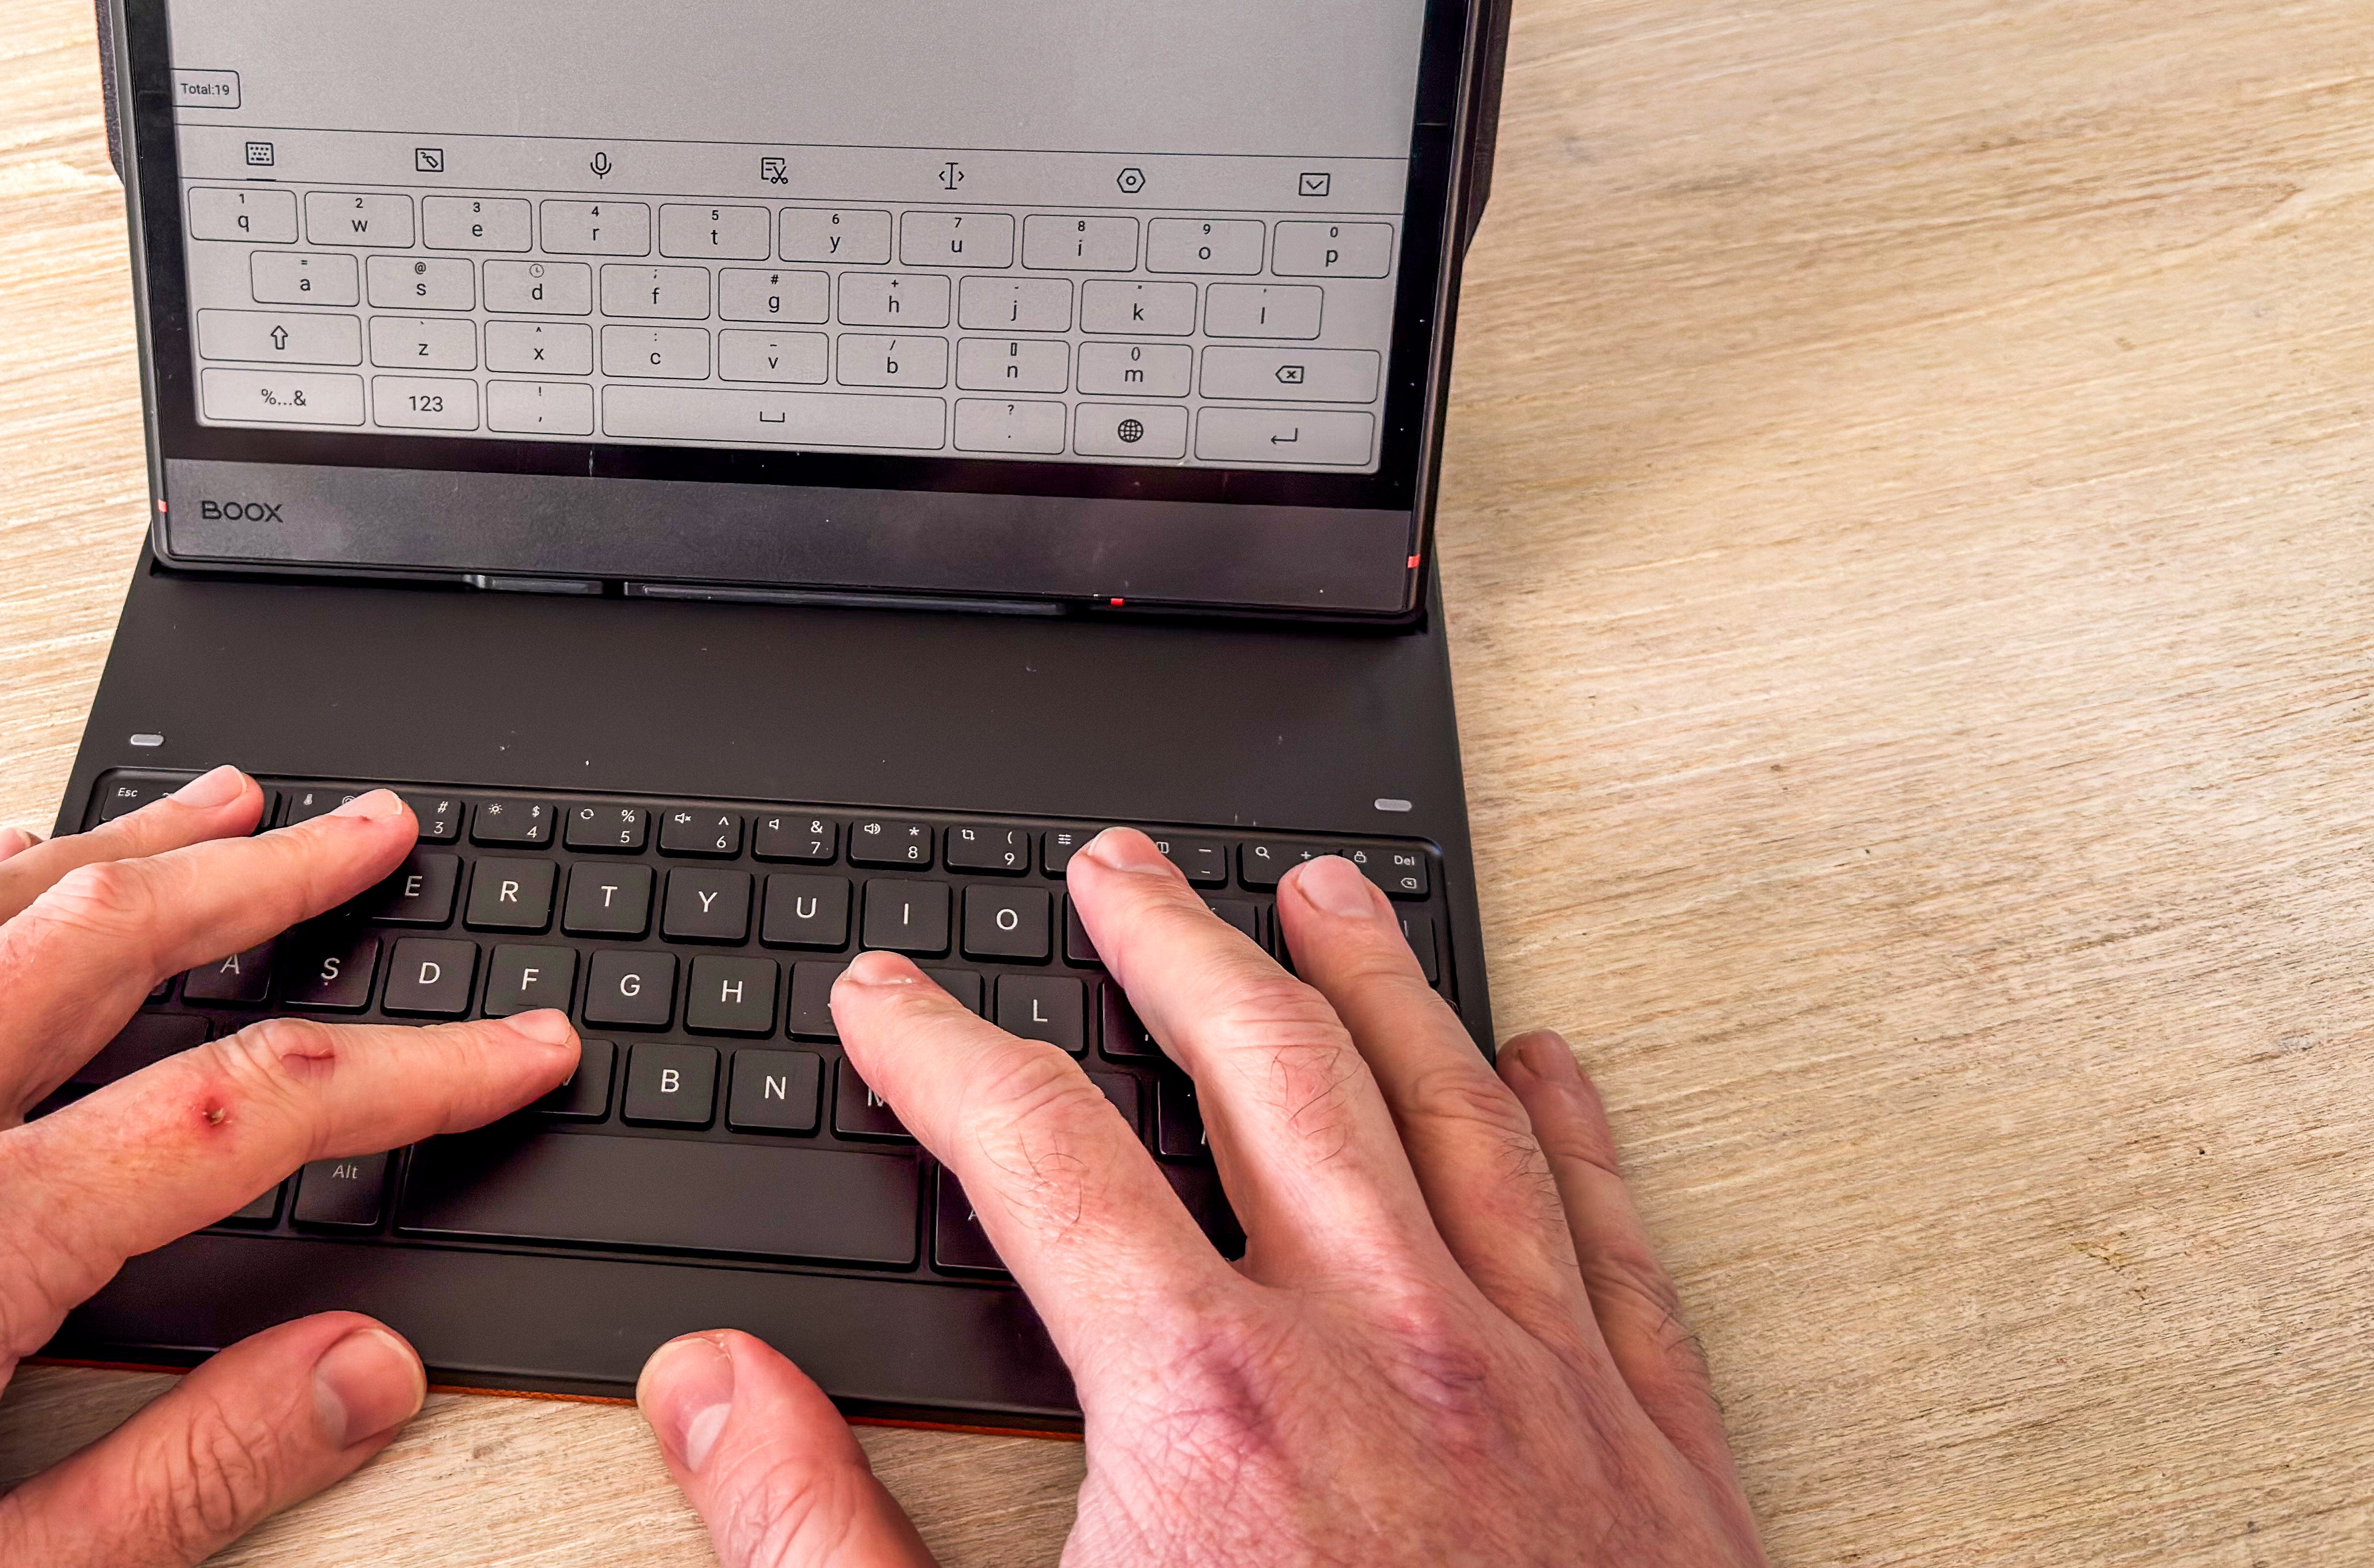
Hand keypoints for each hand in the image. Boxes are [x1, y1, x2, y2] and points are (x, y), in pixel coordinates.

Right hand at [632, 832, 1762, 1566]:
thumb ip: (820, 1535)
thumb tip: (712, 1387)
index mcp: (1209, 1407)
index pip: (1037, 1151)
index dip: (938, 1051)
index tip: (887, 998)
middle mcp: (1388, 1358)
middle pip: (1266, 1070)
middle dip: (1175, 946)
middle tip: (1119, 872)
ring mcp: (1542, 1396)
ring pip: (1452, 1116)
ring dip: (1375, 986)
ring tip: (1324, 896)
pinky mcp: (1661, 1462)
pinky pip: (1608, 1244)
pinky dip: (1570, 1134)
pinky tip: (1547, 1065)